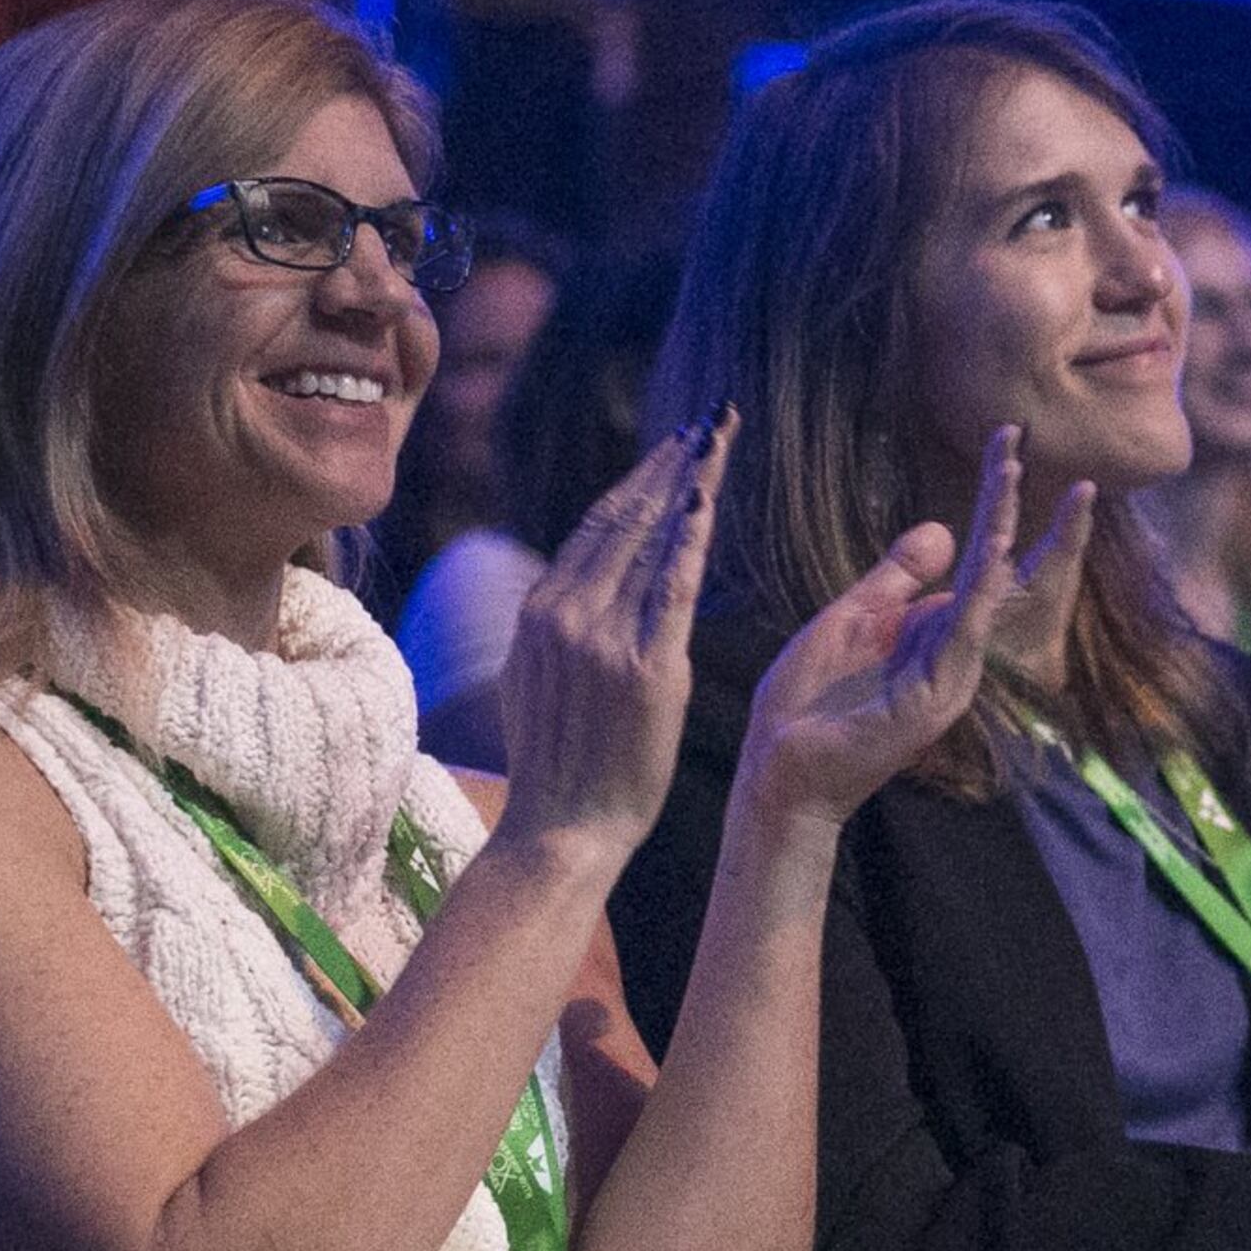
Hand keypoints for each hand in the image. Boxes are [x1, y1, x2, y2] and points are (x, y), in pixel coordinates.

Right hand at [493, 415, 730, 856]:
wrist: (562, 825)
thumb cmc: (559, 761)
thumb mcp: (533, 679)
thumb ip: (554, 628)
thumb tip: (568, 587)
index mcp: (539, 611)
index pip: (595, 526)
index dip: (638, 480)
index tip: (672, 448)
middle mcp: (566, 612)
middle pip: (625, 517)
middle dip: (669, 465)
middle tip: (707, 425)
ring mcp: (604, 637)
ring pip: (650, 541)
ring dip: (687, 484)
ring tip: (717, 444)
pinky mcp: (646, 666)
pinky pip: (672, 586)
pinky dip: (690, 537)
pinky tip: (710, 500)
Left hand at [735, 426, 1078, 830]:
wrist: (780, 772)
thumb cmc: (808, 704)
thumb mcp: (850, 617)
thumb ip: (895, 577)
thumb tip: (944, 526)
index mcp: (933, 633)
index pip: (977, 559)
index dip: (992, 503)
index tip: (1005, 444)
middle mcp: (953, 652)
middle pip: (999, 568)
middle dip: (1008, 503)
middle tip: (1017, 438)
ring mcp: (950, 675)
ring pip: (989, 590)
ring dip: (1000, 528)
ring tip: (1011, 473)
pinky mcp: (936, 694)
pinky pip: (968, 629)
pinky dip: (983, 583)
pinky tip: (990, 541)